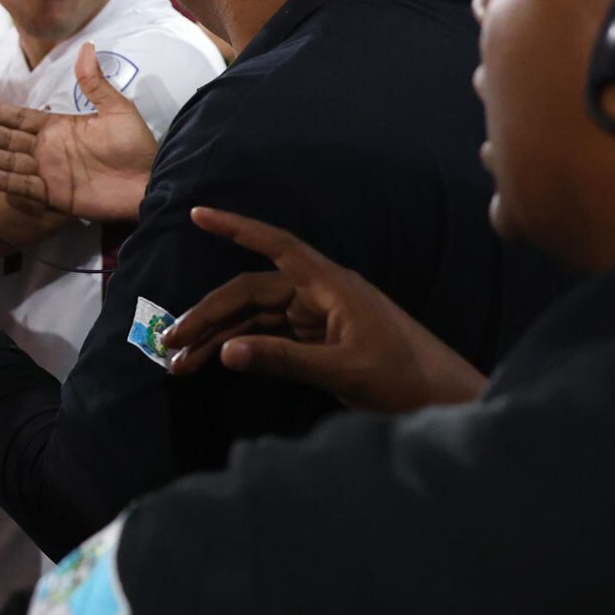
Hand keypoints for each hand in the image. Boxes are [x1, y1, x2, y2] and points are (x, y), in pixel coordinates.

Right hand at [0, 41, 157, 222]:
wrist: (151, 181)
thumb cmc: (136, 145)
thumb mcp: (116, 109)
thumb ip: (94, 83)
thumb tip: (86, 47)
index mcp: (58, 127)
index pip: (19, 118)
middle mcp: (47, 149)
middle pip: (6, 139)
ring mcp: (49, 173)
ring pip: (8, 161)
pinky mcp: (55, 196)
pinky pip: (25, 187)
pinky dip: (4, 181)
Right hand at [161, 207, 487, 412]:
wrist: (444, 401)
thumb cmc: (404, 378)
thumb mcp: (342, 370)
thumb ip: (282, 359)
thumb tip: (225, 352)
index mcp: (330, 285)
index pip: (276, 246)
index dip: (237, 228)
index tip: (198, 213)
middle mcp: (318, 294)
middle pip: (250, 293)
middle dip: (208, 315)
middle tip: (170, 341)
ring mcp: (317, 318)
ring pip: (254, 318)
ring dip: (218, 338)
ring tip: (180, 364)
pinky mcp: (317, 341)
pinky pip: (268, 337)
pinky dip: (241, 349)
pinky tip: (213, 362)